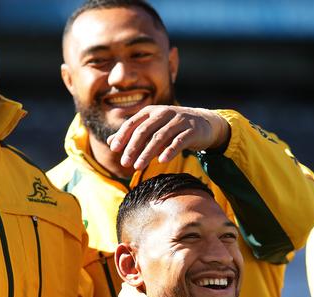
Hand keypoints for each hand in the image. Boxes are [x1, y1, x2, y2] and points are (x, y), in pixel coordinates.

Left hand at [106, 105, 230, 169]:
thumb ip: (133, 135)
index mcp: (151, 112)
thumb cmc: (172, 127)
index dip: (123, 136)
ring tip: (138, 167)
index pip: (133, 123)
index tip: (114, 150)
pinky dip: (170, 150)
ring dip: (147, 153)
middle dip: (133, 147)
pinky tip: (161, 161)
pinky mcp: (192, 130)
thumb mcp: (152, 128)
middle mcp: (164, 113)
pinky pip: (179, 141)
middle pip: (145, 131)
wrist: (203, 123)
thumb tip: (110, 143)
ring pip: (160, 137)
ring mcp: (179, 121)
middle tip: (125, 163)